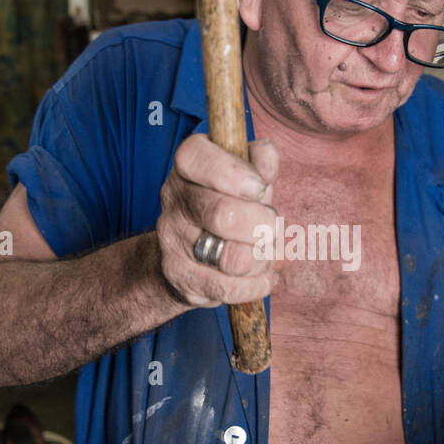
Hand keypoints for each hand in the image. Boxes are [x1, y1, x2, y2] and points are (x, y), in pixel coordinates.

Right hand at [156, 134, 279, 306]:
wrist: (186, 258)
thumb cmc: (226, 209)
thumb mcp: (245, 180)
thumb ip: (259, 163)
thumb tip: (266, 156)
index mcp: (187, 168)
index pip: (196, 157)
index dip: (233, 172)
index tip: (259, 188)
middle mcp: (173, 200)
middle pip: (223, 215)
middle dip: (262, 225)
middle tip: (270, 227)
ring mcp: (173, 240)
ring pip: (232, 258)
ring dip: (262, 258)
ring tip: (263, 254)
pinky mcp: (180, 276)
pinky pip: (229, 288)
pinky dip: (257, 285)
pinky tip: (263, 278)